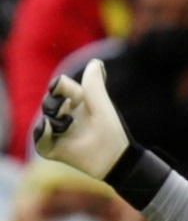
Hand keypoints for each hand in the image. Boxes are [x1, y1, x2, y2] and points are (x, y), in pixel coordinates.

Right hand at [33, 59, 131, 179]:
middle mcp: (65, 115)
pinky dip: (43, 133)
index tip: (60, 87)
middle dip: (54, 103)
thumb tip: (95, 62)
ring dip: (55, 120)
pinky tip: (48, 127)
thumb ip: (94, 85)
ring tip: (68, 125)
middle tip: (65, 109)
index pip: (59, 86)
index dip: (59, 86)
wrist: (115, 158)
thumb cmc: (112, 131)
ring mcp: (58, 131)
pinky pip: (40, 138)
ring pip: (45, 119)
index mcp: (76, 102)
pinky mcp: (53, 147)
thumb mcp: (102, 105)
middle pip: (49, 101)